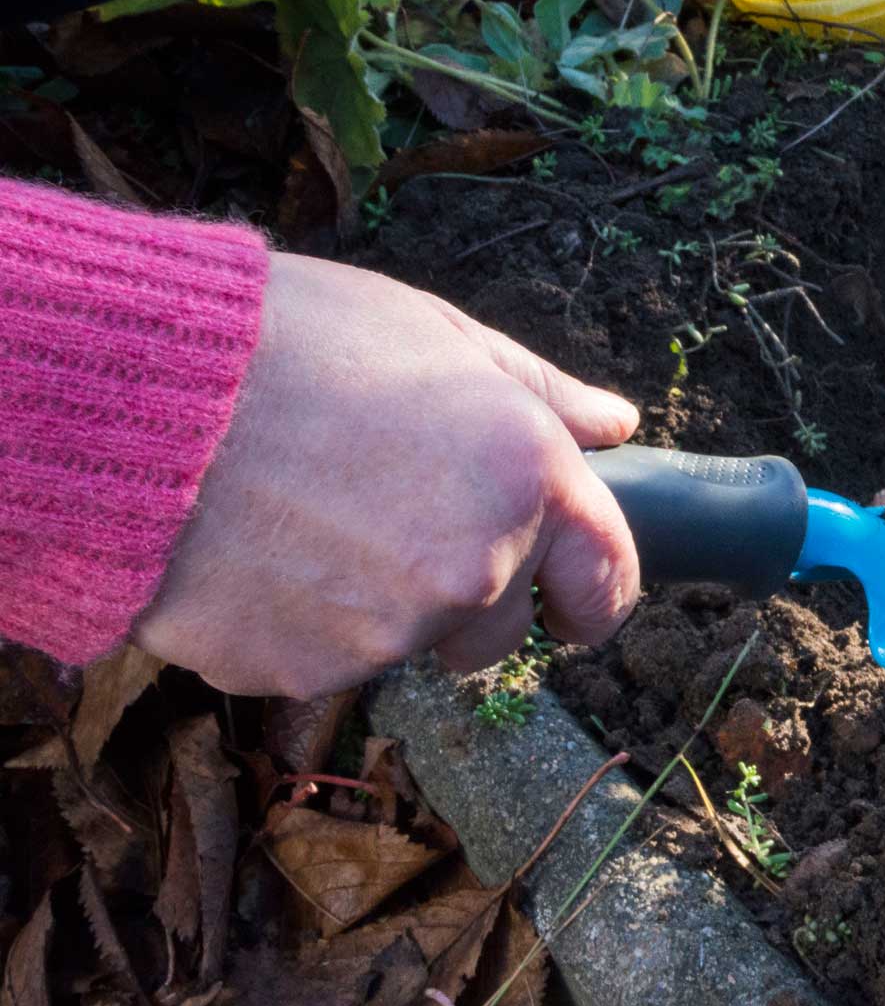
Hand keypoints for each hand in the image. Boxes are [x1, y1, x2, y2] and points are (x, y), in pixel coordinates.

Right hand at [132, 253, 640, 697]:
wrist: (146, 392)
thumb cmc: (298, 340)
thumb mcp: (440, 334)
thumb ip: (542, 395)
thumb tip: (617, 425)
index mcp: (526, 477)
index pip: (607, 580)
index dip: (594, 596)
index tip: (574, 602)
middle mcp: (475, 565)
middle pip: (505, 629)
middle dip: (471, 593)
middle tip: (397, 517)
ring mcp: (390, 629)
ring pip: (413, 642)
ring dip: (385, 603)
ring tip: (315, 516)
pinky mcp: (305, 671)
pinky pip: (330, 660)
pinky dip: (309, 622)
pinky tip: (266, 549)